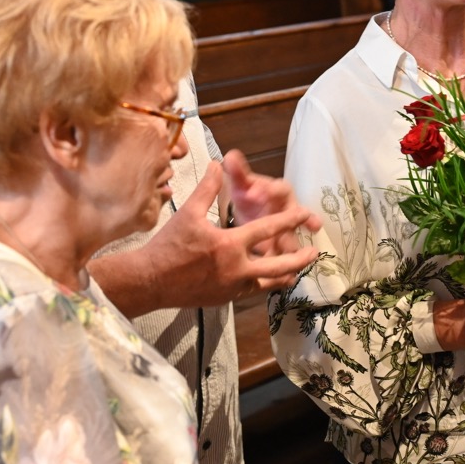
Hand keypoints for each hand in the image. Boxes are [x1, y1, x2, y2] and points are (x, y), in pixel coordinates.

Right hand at [92, 161, 318, 314]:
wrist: (150, 281)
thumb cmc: (168, 245)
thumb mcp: (188, 213)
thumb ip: (207, 188)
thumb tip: (217, 164)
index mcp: (230, 245)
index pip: (269, 229)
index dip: (291, 220)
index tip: (307, 214)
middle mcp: (237, 269)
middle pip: (279, 266)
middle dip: (299, 259)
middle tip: (314, 253)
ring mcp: (232, 287)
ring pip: (268, 284)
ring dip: (284, 275)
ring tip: (295, 271)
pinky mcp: (225, 299)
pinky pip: (252, 292)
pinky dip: (262, 284)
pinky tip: (266, 280)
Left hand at [222, 149, 321, 260]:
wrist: (249, 214)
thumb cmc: (248, 196)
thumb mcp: (241, 184)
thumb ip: (237, 171)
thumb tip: (229, 156)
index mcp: (276, 192)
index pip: (279, 188)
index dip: (269, 190)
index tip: (254, 193)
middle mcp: (286, 211)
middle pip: (294, 214)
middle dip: (296, 219)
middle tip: (303, 223)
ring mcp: (285, 231)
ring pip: (291, 238)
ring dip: (291, 246)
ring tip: (290, 255)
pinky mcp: (280, 249)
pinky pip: (284, 258)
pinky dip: (286, 268)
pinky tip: (287, 277)